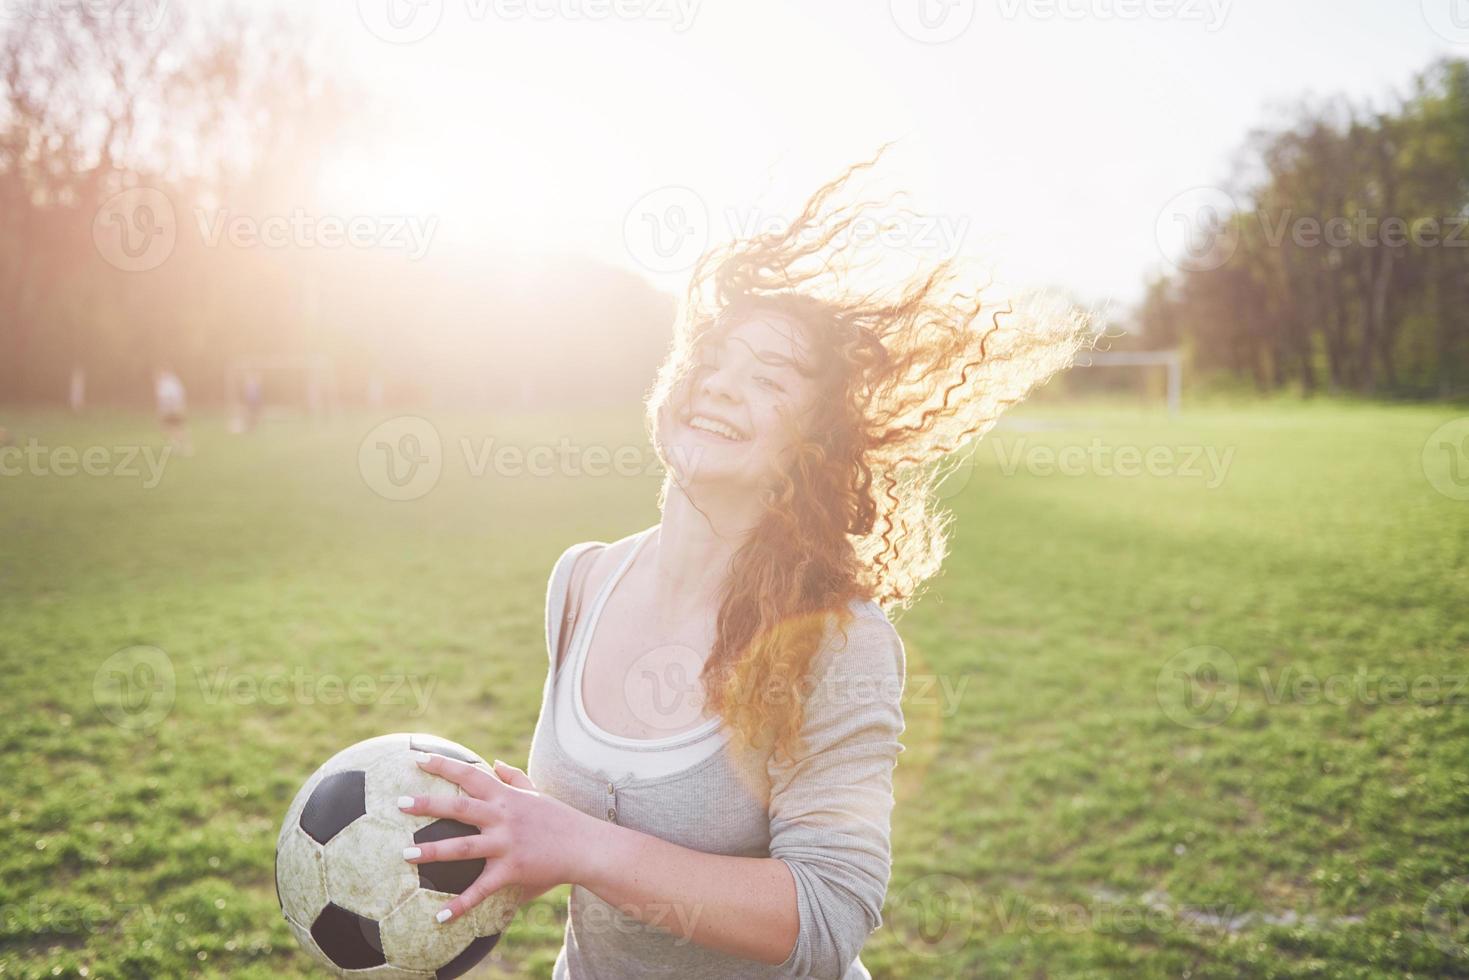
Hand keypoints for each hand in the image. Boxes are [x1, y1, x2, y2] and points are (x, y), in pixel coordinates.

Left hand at [398, 752, 594, 921]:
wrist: (585, 846)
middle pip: (460, 807)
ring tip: (405, 855)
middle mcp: (503, 817)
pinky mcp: (512, 870)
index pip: (470, 774)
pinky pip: (481, 889)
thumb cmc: (559, 819)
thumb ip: (514, 777)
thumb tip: (494, 762)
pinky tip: (439, 916)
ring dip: (432, 851)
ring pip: (463, 847)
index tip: (418, 758)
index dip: (444, 765)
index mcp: (506, 797)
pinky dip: (461, 905)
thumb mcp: (537, 793)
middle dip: (428, 804)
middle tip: (399, 803)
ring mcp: (506, 844)